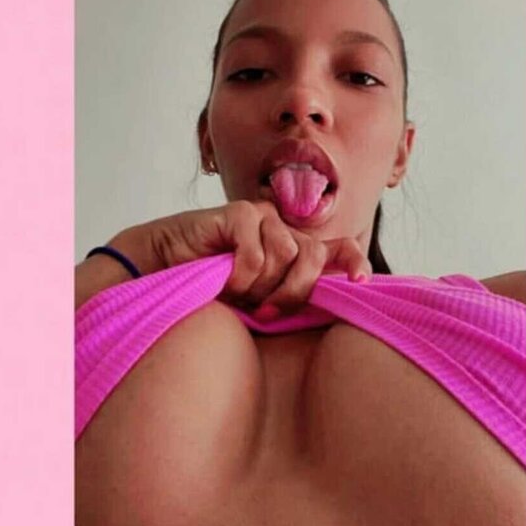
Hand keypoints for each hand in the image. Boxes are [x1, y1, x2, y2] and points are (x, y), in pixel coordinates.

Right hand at [110, 200, 370, 316]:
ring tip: (235, 292)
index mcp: (293, 249)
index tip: (361, 282)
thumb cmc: (212, 289)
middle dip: (294, 290)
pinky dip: (241, 275)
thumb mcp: (258, 300)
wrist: (163, 269)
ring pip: (286, 255)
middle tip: (266, 312)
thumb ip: (289, 297)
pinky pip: (256, 253)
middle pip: (313, 256)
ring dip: (260, 285)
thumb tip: (328, 307)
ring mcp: (261, 218)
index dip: (353, 261)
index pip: (337, 247)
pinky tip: (223, 279)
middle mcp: (282, 230)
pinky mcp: (238, 213)